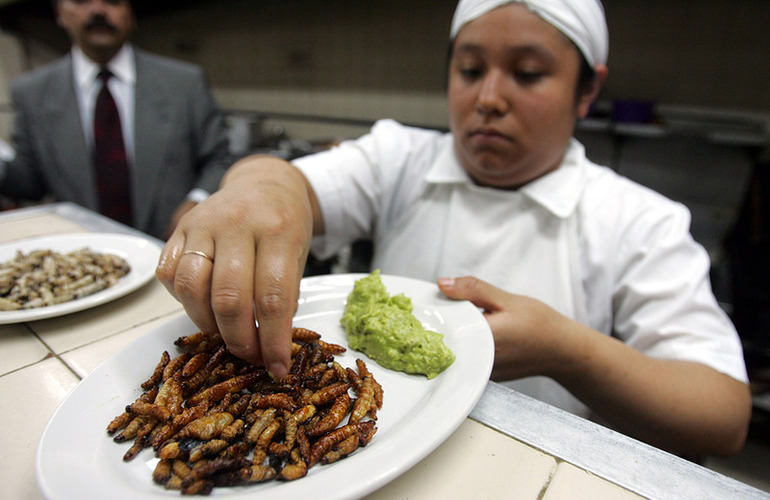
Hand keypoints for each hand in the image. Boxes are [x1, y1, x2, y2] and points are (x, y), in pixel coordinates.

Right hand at [156, 156, 314, 378]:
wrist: (266, 182)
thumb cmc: (285, 225)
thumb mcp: (298, 254)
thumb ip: (284, 294)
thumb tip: (270, 348)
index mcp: (278, 231)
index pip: (273, 298)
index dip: (274, 340)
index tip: (277, 367)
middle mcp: (239, 224)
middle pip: (229, 298)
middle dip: (239, 339)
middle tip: (248, 355)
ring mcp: (205, 223)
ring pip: (192, 287)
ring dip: (207, 323)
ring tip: (224, 333)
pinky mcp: (181, 227)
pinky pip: (170, 273)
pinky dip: (182, 300)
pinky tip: (202, 305)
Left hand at [437, 275, 571, 380]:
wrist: (563, 350)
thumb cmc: (540, 324)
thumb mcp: (506, 299)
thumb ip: (472, 290)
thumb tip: (441, 284)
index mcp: (482, 339)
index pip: (444, 324)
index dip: (435, 311)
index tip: (433, 300)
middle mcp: (479, 360)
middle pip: (446, 339)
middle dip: (444, 322)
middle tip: (447, 305)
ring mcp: (482, 372)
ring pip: (456, 349)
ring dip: (456, 333)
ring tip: (464, 317)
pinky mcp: (486, 377)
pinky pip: (467, 357)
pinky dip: (466, 343)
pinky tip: (475, 332)